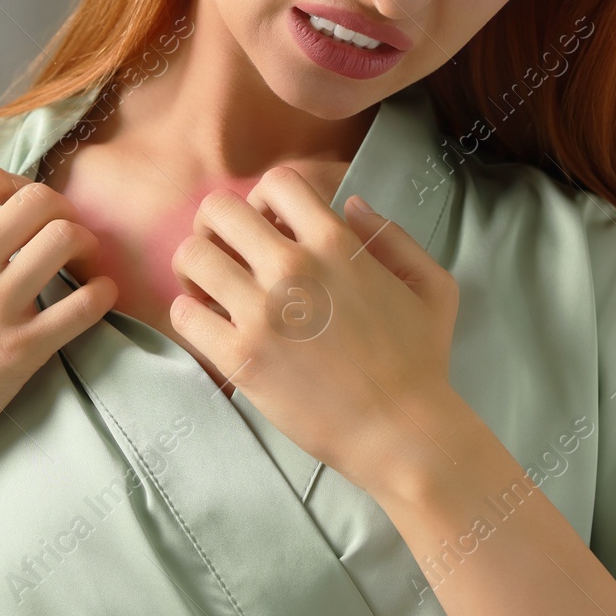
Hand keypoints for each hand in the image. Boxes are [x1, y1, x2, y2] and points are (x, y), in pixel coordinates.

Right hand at [0, 165, 118, 490]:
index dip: (17, 183)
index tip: (25, 205)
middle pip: (38, 201)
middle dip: (60, 208)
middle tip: (63, 229)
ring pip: (65, 240)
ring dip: (85, 242)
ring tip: (83, 259)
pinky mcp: (22, 350)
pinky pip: (83, 305)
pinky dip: (102, 293)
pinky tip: (99, 295)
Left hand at [168, 165, 459, 494]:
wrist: (402, 433)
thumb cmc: (420, 362)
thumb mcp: (432, 286)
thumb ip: (392, 236)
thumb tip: (351, 204)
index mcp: (336, 244)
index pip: (276, 182)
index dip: (264, 199)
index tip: (268, 226)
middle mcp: (292, 268)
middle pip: (218, 210)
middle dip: (216, 226)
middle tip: (225, 253)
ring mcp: (261, 313)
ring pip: (191, 256)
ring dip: (195, 268)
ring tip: (210, 290)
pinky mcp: (239, 357)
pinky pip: (183, 313)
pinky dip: (189, 314)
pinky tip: (210, 326)